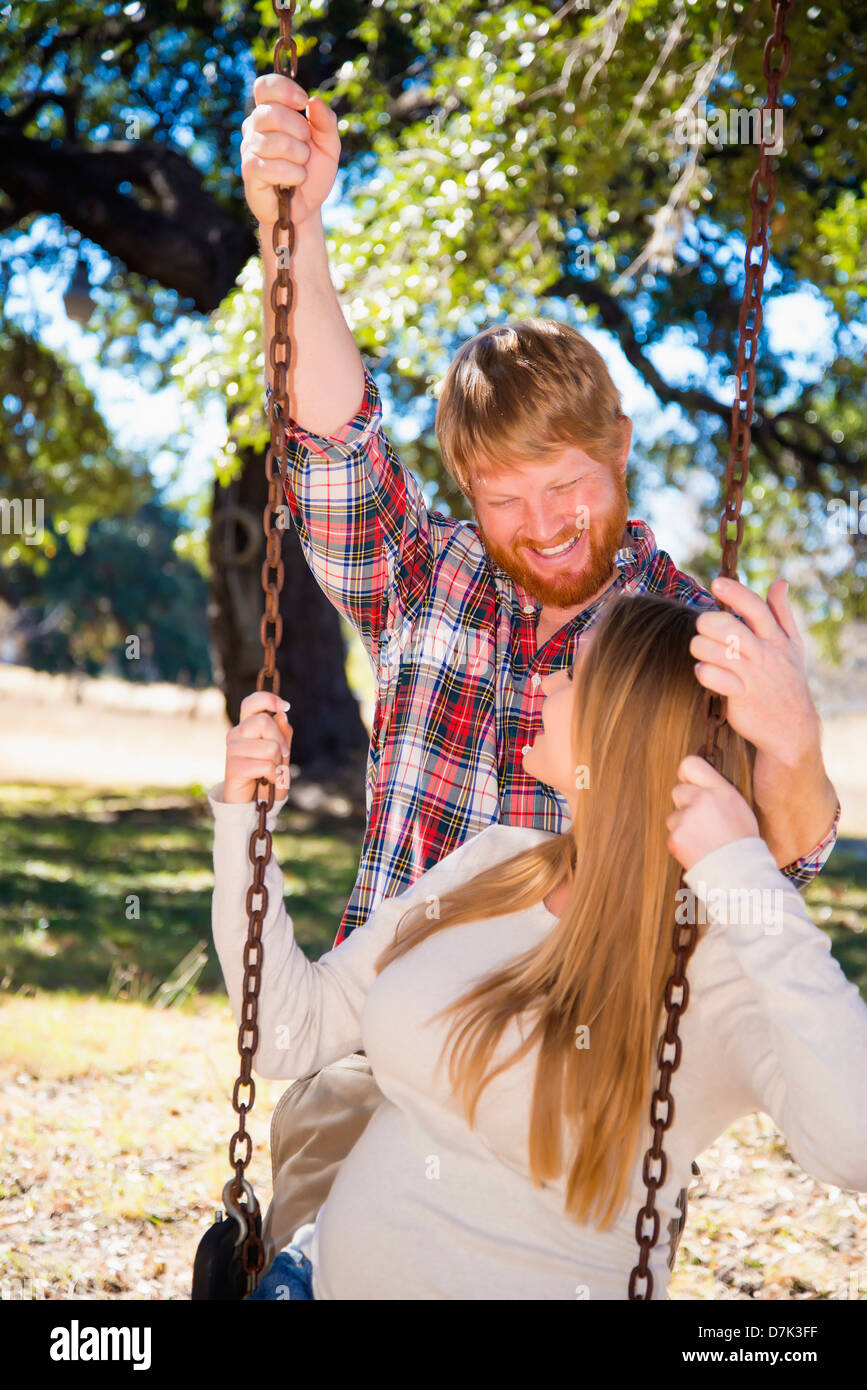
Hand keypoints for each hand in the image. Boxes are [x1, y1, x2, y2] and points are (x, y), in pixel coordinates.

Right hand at [224, 691, 292, 803]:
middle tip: (282, 756)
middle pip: (264, 722)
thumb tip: (282, 715)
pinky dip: (272, 775)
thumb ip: (283, 734)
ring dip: (278, 763)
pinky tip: (266, 781)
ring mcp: (232, 750)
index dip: (268, 699)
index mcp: (247, 727)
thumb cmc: (267, 776)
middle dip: (281, 741)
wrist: (252, 804)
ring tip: (271, 772)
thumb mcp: (281, 753)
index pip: (251, 703)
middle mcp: (236, 734)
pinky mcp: (233, 767)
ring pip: (269, 747)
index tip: (285, 706)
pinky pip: (264, 766)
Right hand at [241, 74, 340, 227]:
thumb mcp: (329, 146)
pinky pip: (272, 167)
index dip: (284, 89)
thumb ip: (326, 122)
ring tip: (301, 167)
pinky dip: (292, 175)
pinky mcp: (249, 171)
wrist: (305, 208)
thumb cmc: (313, 173)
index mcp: (270, 113)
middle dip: (299, 130)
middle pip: (271, 113)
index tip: (303, 103)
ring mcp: (249, 149)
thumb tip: (314, 101)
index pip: (265, 86)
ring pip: (274, 142)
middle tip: (306, 146)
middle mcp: (254, 127)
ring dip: (299, 157)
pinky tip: (294, 182)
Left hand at [667, 755, 759, 871]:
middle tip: (702, 823)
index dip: (687, 776)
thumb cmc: (743, 843)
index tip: (689, 785)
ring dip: (684, 826)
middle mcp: (702, 799)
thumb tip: (700, 786)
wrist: (740, 874)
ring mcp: (687, 818)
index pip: (690, 764)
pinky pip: (673, 835)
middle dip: (685, 805)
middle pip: (678, 791)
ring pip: (674, 816)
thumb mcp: (739, 808)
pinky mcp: (676, 837)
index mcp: (721, 790)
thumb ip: (718, 793)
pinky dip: (682, 843)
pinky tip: (699, 850)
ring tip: (704, 840)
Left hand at [690, 576, 819, 767]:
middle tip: (703, 628)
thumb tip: (780, 582)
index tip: (717, 582)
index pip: (756, 609)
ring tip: (701, 651)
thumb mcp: (793, 647)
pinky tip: (703, 671)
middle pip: (729, 627)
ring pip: (717, 650)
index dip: (735, 594)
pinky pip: (713, 678)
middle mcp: (765, 655)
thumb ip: (783, 614)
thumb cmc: (787, 683)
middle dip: (707, 622)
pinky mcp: (740, 698)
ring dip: (700, 646)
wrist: (792, 729)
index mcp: (776, 639)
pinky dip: (703, 671)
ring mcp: (752, 677)